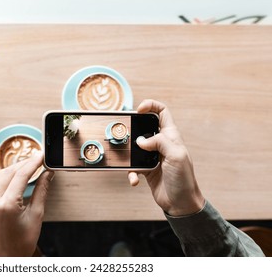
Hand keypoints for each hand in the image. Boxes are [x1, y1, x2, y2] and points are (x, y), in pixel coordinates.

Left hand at [0, 151, 54, 255]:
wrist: (6, 256)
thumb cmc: (22, 241)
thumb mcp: (36, 215)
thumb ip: (41, 191)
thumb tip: (48, 174)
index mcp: (7, 205)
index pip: (21, 175)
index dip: (33, 163)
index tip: (42, 156)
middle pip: (9, 172)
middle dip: (25, 163)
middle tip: (39, 159)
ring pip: (1, 175)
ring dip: (16, 167)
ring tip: (31, 164)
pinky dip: (9, 175)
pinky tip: (19, 173)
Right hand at [128, 99, 204, 215]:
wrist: (180, 203)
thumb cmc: (183, 179)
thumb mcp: (176, 156)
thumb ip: (160, 142)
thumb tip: (141, 140)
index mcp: (171, 136)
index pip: (162, 112)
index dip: (151, 106)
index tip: (138, 110)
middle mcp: (161, 144)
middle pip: (143, 128)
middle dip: (132, 131)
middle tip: (125, 136)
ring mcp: (152, 156)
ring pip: (134, 147)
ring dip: (129, 155)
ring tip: (130, 163)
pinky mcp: (145, 169)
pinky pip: (133, 166)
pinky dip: (131, 173)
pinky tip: (135, 180)